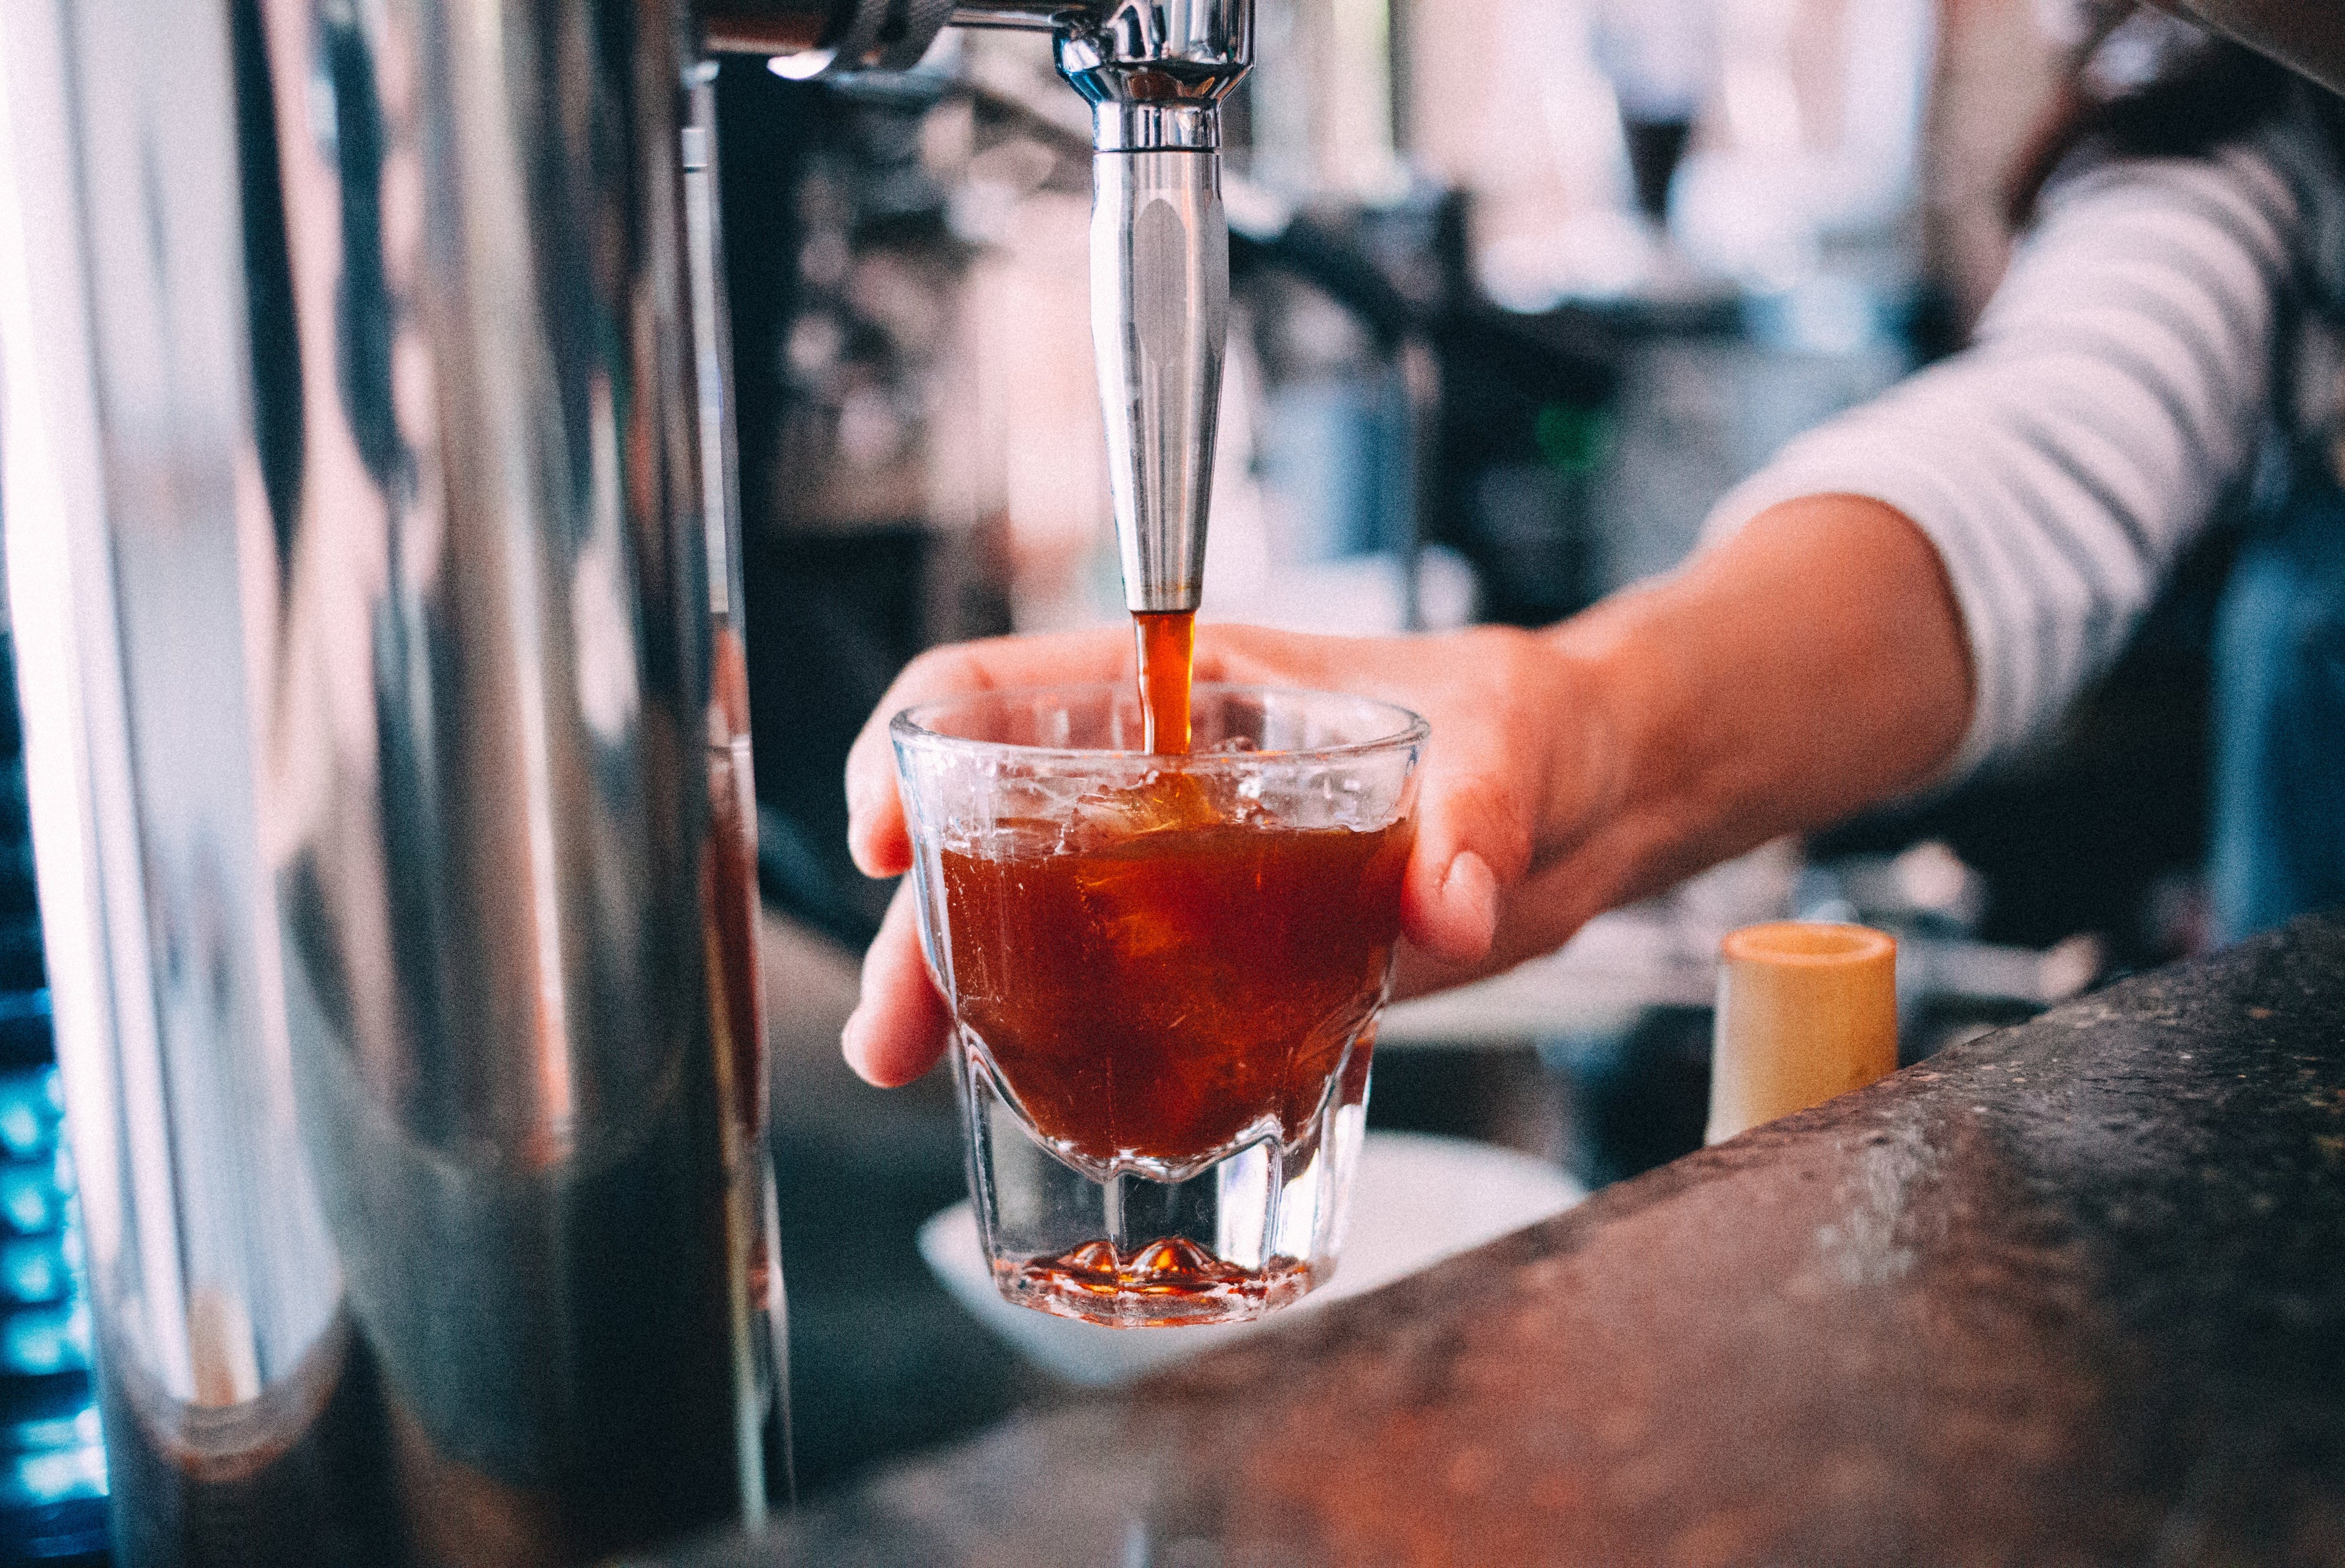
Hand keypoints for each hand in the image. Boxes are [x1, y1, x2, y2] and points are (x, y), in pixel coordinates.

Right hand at [836, 621, 1624, 1086]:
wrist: (1594, 804)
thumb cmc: (1535, 728)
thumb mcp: (1513, 746)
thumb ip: (1478, 814)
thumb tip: (1448, 902)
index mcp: (1196, 689)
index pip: (1007, 684)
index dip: (920, 744)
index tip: (887, 830)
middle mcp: (1164, 777)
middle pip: (994, 830)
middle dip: (923, 922)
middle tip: (891, 1024)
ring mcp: (1187, 872)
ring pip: (1038, 922)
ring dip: (969, 995)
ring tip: (922, 1071)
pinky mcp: (1230, 956)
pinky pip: (1124, 995)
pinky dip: (1073, 1045)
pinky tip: (1044, 1100)